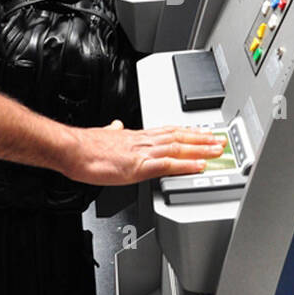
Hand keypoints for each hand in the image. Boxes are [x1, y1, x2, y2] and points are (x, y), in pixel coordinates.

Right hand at [61, 119, 225, 186]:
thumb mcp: (104, 135)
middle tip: (220, 141)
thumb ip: (114, 133)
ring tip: (216, 151)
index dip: (187, 132)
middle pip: (179, 138)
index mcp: (136, 137)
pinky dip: (185, 165)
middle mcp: (143, 142)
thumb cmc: (85, 147)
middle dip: (201, 139)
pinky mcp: (138, 167)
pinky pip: (168, 166)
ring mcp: (143, 153)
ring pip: (178, 148)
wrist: (73, 149)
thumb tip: (116, 127)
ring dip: (200, 149)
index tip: (202, 133)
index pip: (168, 131)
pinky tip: (198, 167)